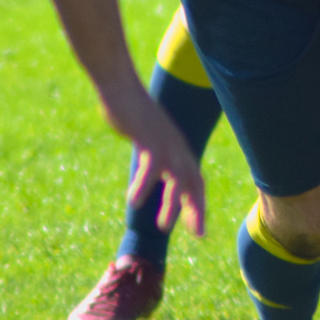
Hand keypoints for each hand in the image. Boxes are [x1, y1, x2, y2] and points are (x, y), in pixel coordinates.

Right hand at [103, 80, 208, 237]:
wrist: (120, 85)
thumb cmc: (131, 111)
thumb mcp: (147, 136)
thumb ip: (153, 153)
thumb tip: (152, 169)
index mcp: (176, 148)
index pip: (195, 179)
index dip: (198, 203)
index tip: (198, 229)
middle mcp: (176, 147)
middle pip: (194, 181)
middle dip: (197, 208)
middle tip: (198, 234)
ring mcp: (164, 142)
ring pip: (177, 177)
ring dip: (172, 204)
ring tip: (164, 228)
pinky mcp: (149, 137)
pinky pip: (151, 167)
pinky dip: (144, 186)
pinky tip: (134, 202)